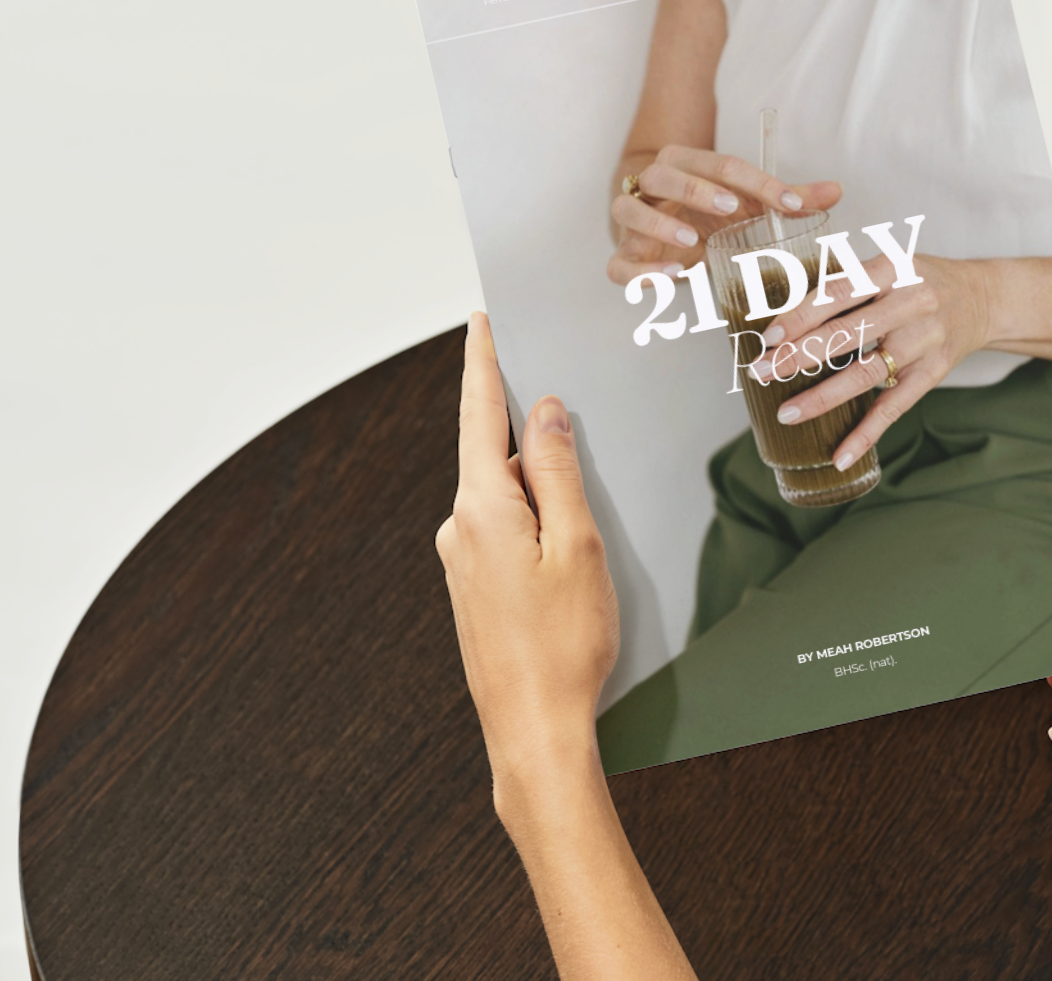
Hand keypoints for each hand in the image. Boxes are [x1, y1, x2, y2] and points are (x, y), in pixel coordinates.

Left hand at [435, 313, 617, 806]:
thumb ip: (557, 471)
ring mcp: (463, 561)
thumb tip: (543, 411)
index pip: (479, 413)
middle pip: (499, 454)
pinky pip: (508, 531)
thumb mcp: (576, 544)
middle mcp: (459, 528)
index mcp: (481, 507)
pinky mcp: (476, 589)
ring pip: (509, 497)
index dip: (485, 361)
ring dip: (544, 487)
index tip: (484, 319)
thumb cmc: (563, 645)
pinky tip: (573, 547)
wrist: (532, 732)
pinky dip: (539, 521)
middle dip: (536, 431)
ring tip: (591, 500)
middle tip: (577, 407)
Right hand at [608, 145, 839, 283]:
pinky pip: (618, 264)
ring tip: (692, 241)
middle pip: (663, 174)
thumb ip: (786, 198)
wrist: (659, 225)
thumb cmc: (706, 211)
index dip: (756, 182)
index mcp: (686, 164)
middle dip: (695, 189)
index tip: (789, 203)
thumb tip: (836, 191)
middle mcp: (654, 186)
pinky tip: (672, 278)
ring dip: (659, 225)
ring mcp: (634, 221)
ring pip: (629, 210)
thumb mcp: (747, 202)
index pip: (718, 163)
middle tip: (730, 208)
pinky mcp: (625, 256)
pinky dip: (640, 273)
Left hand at [757, 253, 995, 470]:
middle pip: (848, 334)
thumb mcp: (888, 265)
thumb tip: (781, 315)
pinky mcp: (933, 373)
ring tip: (787, 413)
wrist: (982, 299)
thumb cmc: (920, 280)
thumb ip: (843, 283)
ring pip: (866, 374)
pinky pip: (894, 407)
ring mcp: (924, 341)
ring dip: (823, 397)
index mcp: (893, 268)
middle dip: (799, 356)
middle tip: (760, 372)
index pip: (840, 291)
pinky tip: (840, 455)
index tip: (769, 335)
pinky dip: (866, 433)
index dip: (802, 314)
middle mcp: (912, 303)